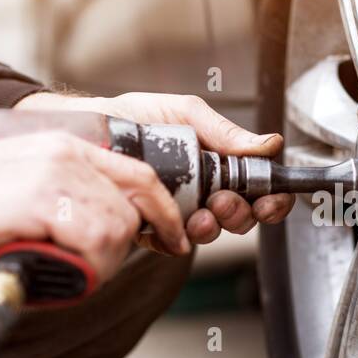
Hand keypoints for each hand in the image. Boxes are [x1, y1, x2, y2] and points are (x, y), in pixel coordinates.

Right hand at [0, 132, 190, 285]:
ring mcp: (53, 172)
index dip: (165, 214)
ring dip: (97, 263)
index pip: (142, 176)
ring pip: (115, 229)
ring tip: (56, 269)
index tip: (174, 243)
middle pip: (134, 210)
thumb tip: (106, 242)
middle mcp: (67, 152)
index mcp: (67, 147)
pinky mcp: (36, 198)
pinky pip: (90, 240)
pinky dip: (79, 267)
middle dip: (123, 251)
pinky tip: (44, 268)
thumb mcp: (24, 198)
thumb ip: (68, 208)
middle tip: (89, 271)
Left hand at [16, 91, 295, 249]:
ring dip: (213, 227)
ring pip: (212, 234)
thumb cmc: (132, 119)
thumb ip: (224, 132)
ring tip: (200, 212)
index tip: (269, 198)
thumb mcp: (183, 113)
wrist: (85, 130)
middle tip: (224, 200)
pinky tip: (171, 225)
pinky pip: (173, 244)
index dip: (272, 198)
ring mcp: (179, 212)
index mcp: (218, 164)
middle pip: (243, 217)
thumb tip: (268, 144)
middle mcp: (204, 191)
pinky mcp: (152, 229)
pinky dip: (176, 238)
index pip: (258, 187)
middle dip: (240, 213)